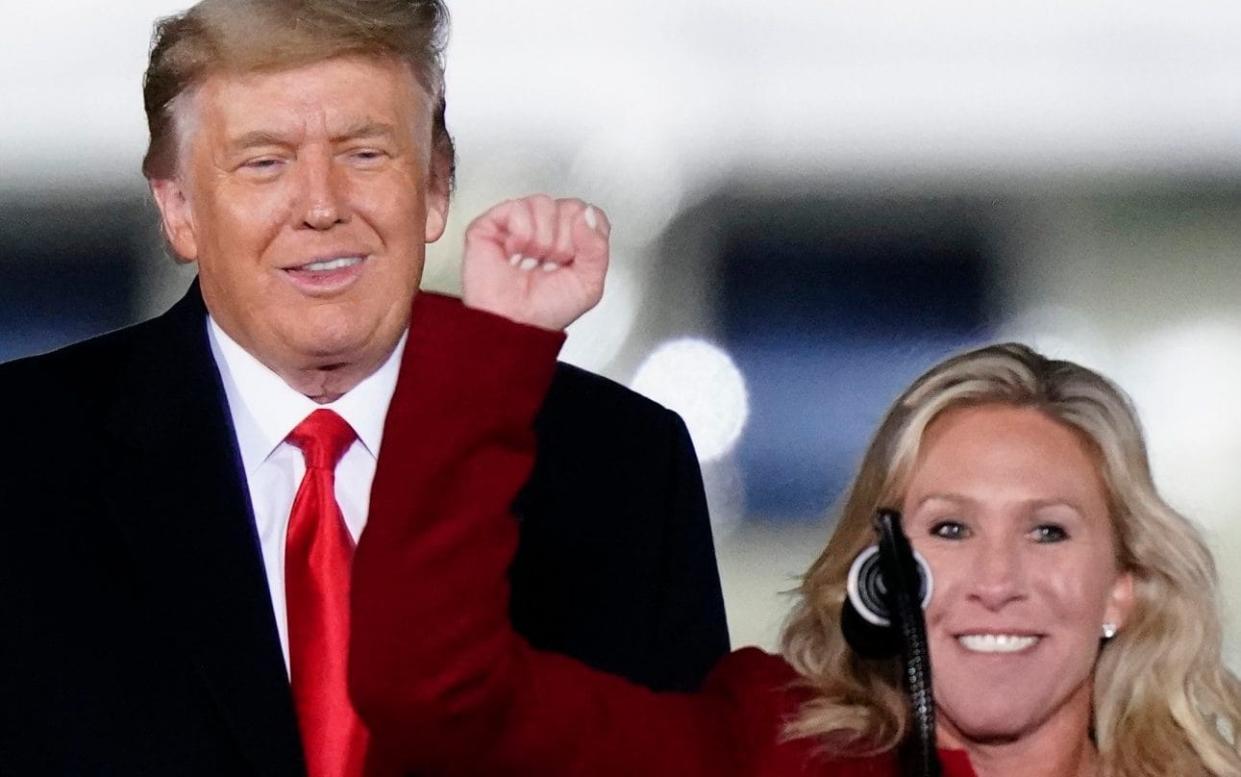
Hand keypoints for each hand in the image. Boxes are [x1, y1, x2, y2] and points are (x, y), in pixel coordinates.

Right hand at [462, 195, 610, 330]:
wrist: (514, 325)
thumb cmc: (545, 311)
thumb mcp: (589, 285)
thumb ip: (598, 248)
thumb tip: (587, 216)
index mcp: (570, 237)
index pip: (589, 213)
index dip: (585, 237)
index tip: (571, 262)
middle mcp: (546, 226)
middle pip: (570, 207)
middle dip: (563, 243)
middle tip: (547, 265)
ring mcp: (519, 222)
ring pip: (544, 203)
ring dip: (541, 241)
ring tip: (530, 261)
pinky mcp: (492, 222)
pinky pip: (517, 208)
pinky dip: (521, 235)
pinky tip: (513, 253)